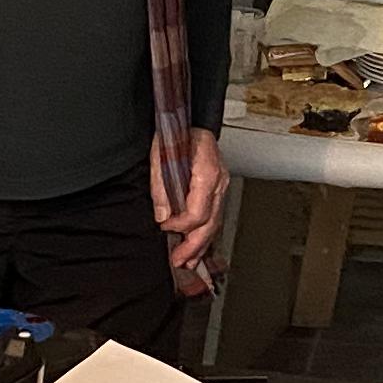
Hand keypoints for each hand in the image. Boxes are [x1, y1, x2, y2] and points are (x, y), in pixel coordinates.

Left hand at [152, 123, 227, 293]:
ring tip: (189, 262)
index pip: (198, 212)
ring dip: (201, 245)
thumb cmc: (177, 133)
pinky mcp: (219, 189)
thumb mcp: (160, 156)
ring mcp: (222, 186)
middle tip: (179, 262)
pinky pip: (215, 216)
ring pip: (215, 223)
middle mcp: (219, 182)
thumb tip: (162, 215)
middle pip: (210, 223)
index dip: (180, 225)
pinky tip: (198, 247)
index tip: (164, 226)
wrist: (193, 120)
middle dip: (194, 246)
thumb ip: (161, 187)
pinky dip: (206, 234)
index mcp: (207, 173)